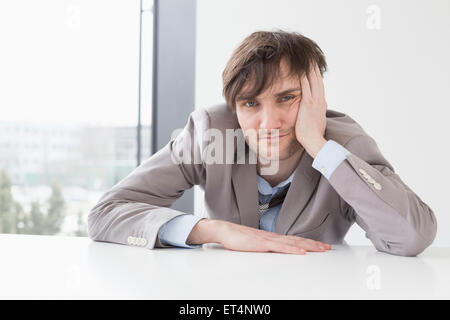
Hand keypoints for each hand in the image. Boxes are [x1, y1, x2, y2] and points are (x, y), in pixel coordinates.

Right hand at [187, 219, 331, 254]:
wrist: (226, 231)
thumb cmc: (238, 238)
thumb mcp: (255, 243)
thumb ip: (266, 246)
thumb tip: (275, 250)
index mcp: (272, 237)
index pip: (295, 240)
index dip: (309, 242)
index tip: (321, 246)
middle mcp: (274, 237)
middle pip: (298, 240)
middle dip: (314, 244)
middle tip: (328, 248)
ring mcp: (269, 240)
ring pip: (293, 243)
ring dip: (308, 246)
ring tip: (321, 249)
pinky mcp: (262, 244)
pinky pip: (280, 248)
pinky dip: (292, 249)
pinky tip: (301, 252)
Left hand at [295, 62, 327, 157]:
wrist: (314, 141)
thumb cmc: (312, 135)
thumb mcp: (316, 121)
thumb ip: (316, 113)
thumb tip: (317, 109)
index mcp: (322, 103)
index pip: (319, 84)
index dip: (315, 73)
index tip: (311, 64)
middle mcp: (320, 99)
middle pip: (317, 77)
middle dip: (312, 66)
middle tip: (308, 54)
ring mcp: (315, 100)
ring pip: (312, 78)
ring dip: (308, 67)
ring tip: (304, 56)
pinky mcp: (308, 103)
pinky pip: (305, 84)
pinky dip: (303, 75)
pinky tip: (299, 67)